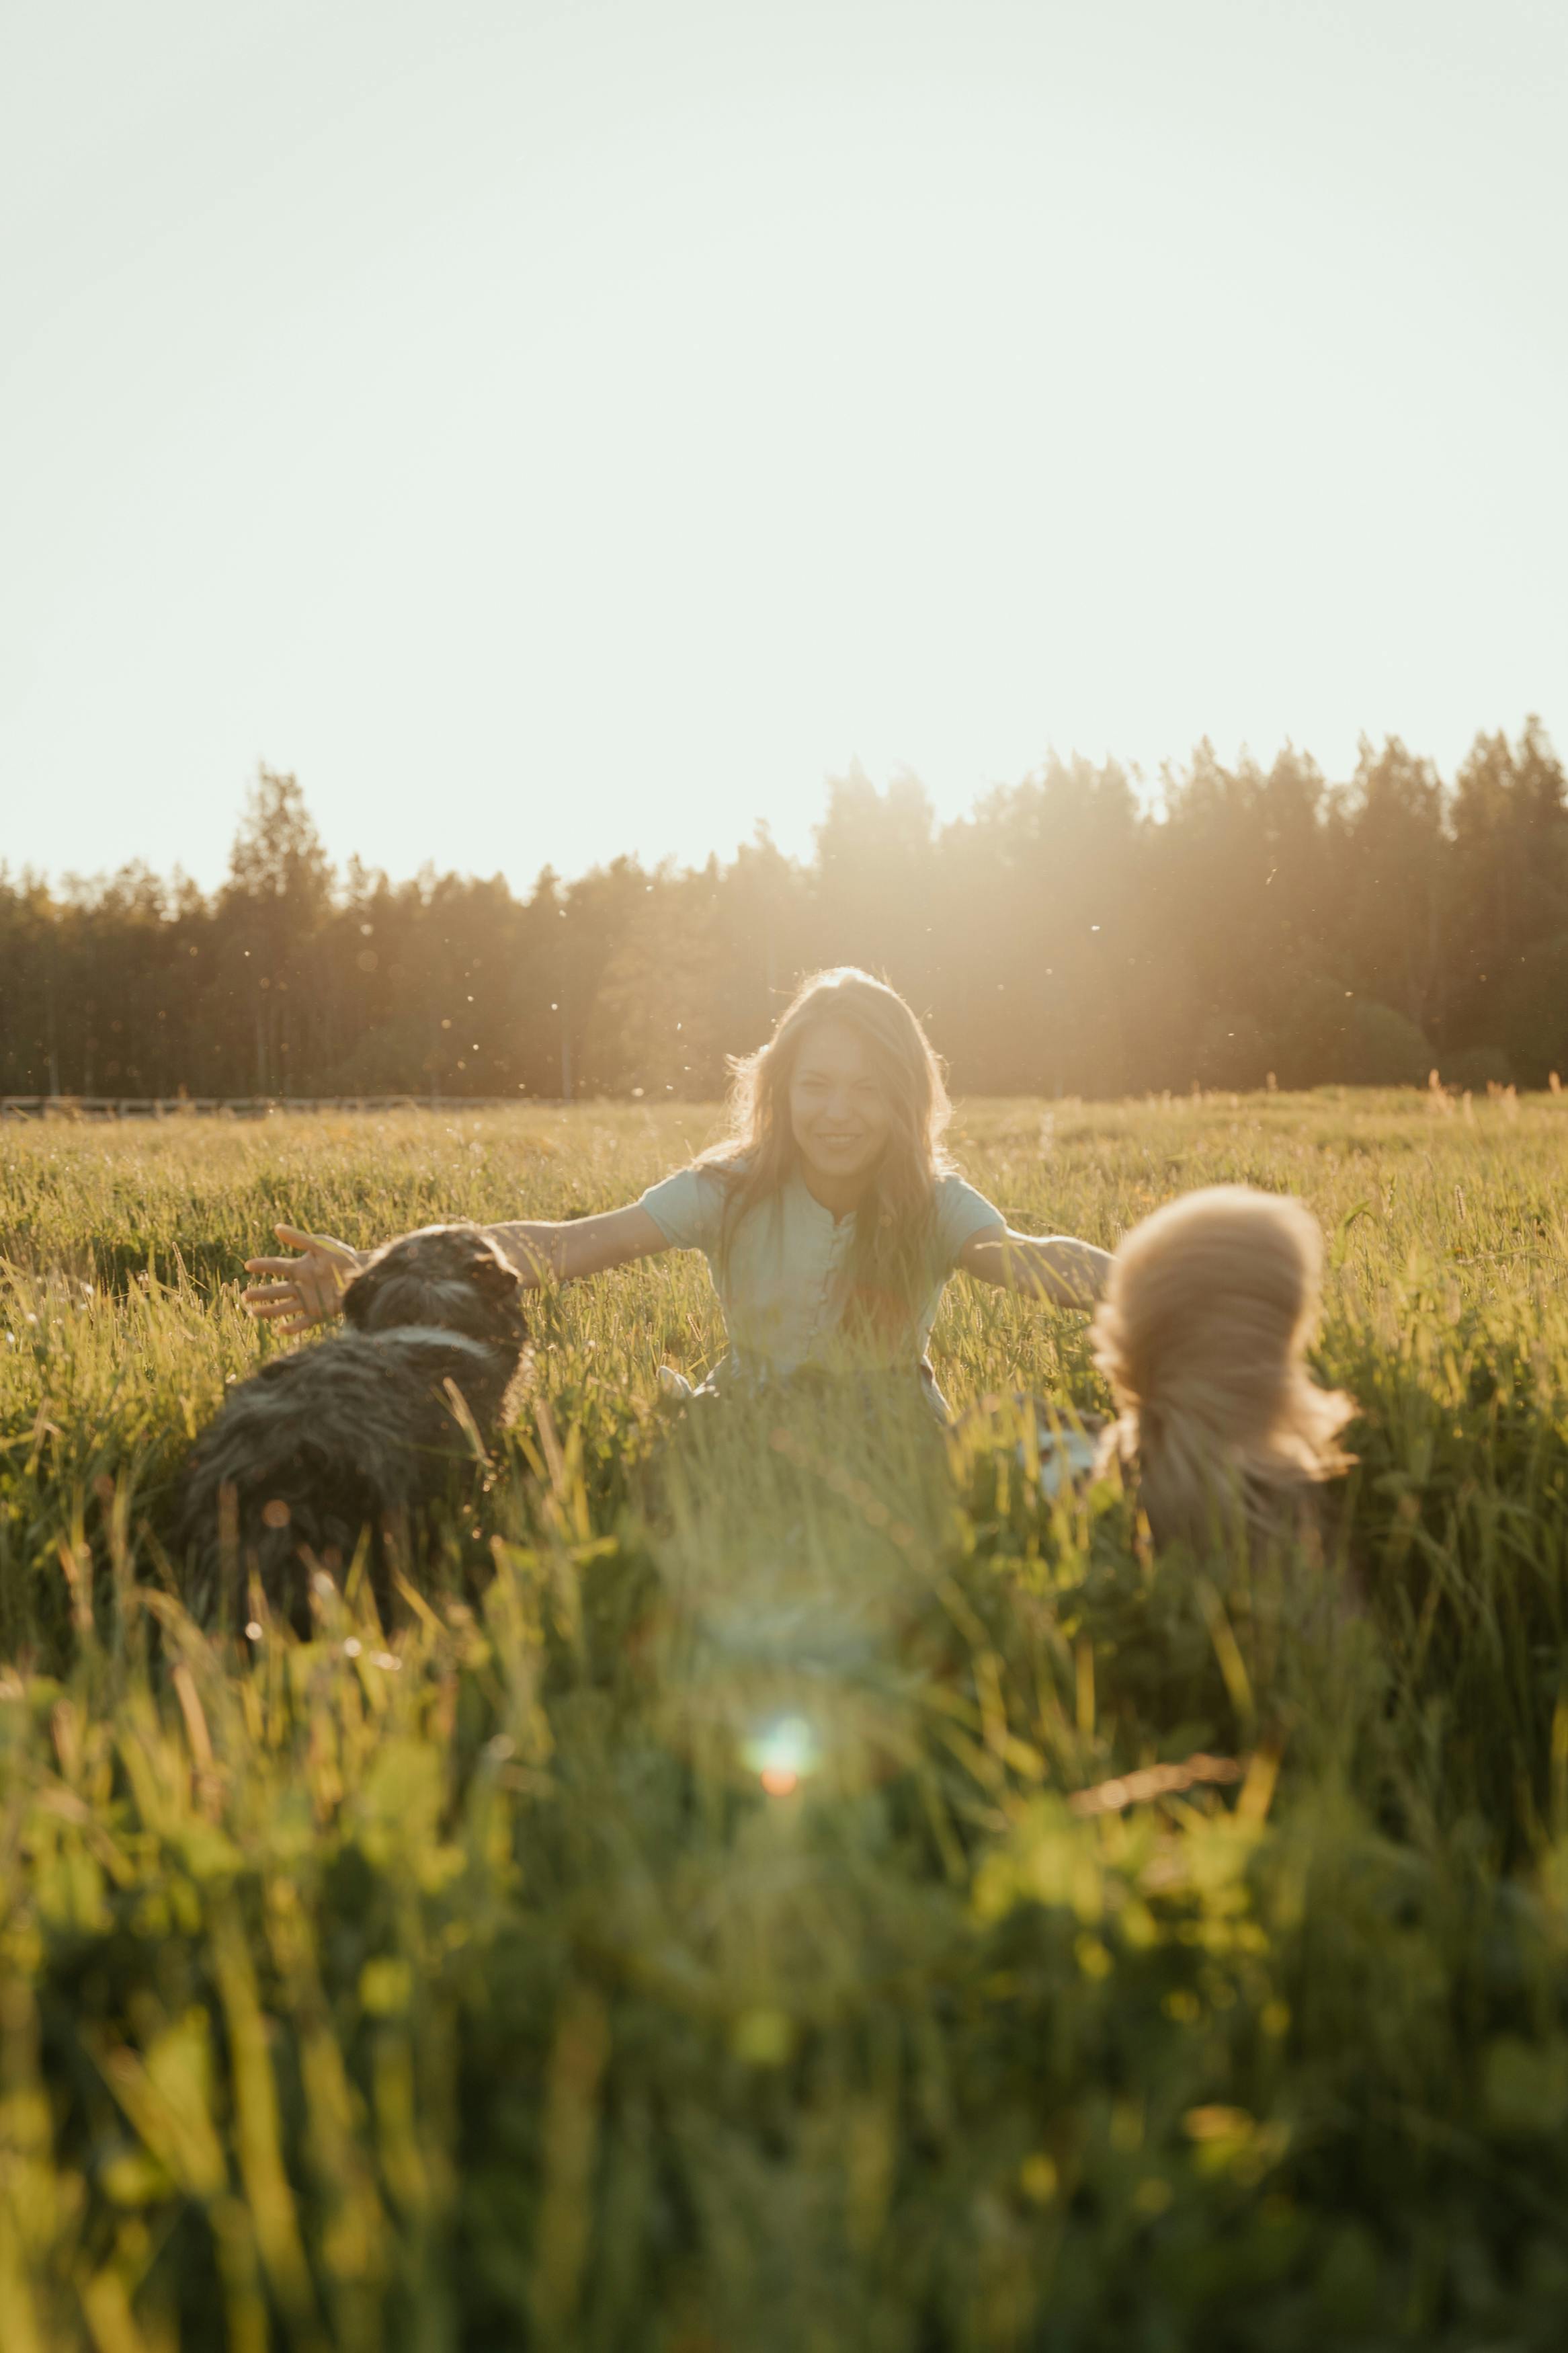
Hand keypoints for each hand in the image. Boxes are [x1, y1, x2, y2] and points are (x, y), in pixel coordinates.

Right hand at [242, 1224, 368, 1334]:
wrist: (364, 1274)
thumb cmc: (342, 1257)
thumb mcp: (321, 1246)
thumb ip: (300, 1239)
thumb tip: (276, 1228)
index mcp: (299, 1268)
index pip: (277, 1266)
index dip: (263, 1265)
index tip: (248, 1265)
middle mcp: (300, 1285)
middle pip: (276, 1290)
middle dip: (260, 1293)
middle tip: (245, 1295)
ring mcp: (309, 1300)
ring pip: (284, 1307)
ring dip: (269, 1310)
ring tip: (253, 1312)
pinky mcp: (320, 1312)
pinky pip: (304, 1321)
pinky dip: (293, 1327)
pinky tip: (281, 1330)